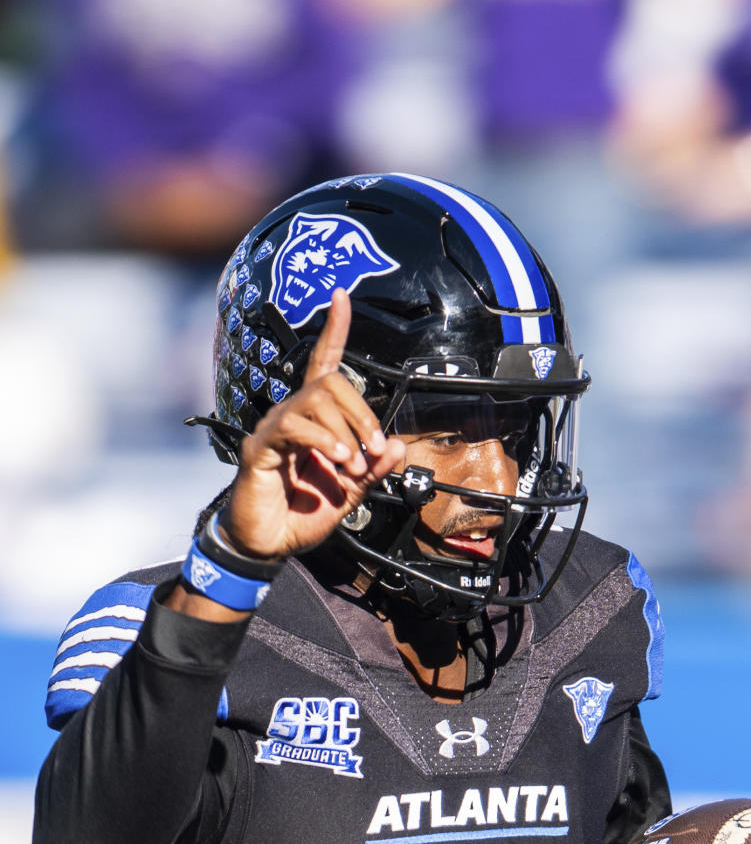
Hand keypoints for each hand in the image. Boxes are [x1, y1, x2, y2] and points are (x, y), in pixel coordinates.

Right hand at [222, 288, 405, 561]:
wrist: (267, 546)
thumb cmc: (300, 516)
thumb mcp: (349, 494)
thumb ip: (373, 470)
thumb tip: (397, 444)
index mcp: (314, 422)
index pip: (323, 365)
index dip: (334, 331)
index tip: (342, 297)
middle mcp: (291, 416)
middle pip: (329, 381)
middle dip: (361, 412)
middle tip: (373, 449)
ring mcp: (273, 429)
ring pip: (314, 399)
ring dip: (345, 430)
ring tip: (353, 464)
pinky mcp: (260, 448)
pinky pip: (293, 426)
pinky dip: (322, 440)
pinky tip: (335, 461)